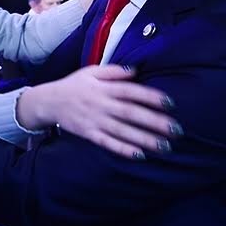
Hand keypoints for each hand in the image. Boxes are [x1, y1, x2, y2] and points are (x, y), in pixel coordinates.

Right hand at [16, 65, 179, 159]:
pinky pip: (108, 143)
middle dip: (154, 122)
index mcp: (104, 88)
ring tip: (165, 146)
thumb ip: (114, 71)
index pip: (131, 92)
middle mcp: (102, 105)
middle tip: (176, 130)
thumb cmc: (74, 84)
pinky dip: (123, 149)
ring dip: (144, 139)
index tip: (170, 103)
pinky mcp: (89, 134)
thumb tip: (136, 70)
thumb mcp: (92, 71)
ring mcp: (95, 121)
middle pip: (131, 114)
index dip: (151, 97)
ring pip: (123, 131)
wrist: (49, 101)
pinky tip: (139, 155)